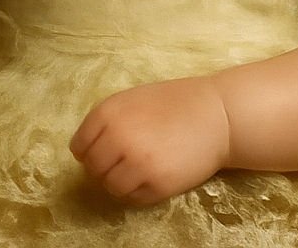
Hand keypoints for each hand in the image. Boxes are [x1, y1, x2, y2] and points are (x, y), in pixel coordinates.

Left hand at [70, 77, 230, 205]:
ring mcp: (137, 163)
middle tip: (124, 159)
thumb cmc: (174, 102)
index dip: (90, 150)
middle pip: (92, 169)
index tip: (105, 150)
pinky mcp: (157, 185)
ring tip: (140, 168)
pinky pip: (133, 199)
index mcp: (109, 112)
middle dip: (105, 167)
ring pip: (110, 187)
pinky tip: (153, 175)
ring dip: (121, 181)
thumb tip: (87, 149)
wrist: (217, 114)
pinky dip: (139, 191)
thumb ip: (108, 120)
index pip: (79, 147)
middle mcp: (118, 138)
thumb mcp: (134, 99)